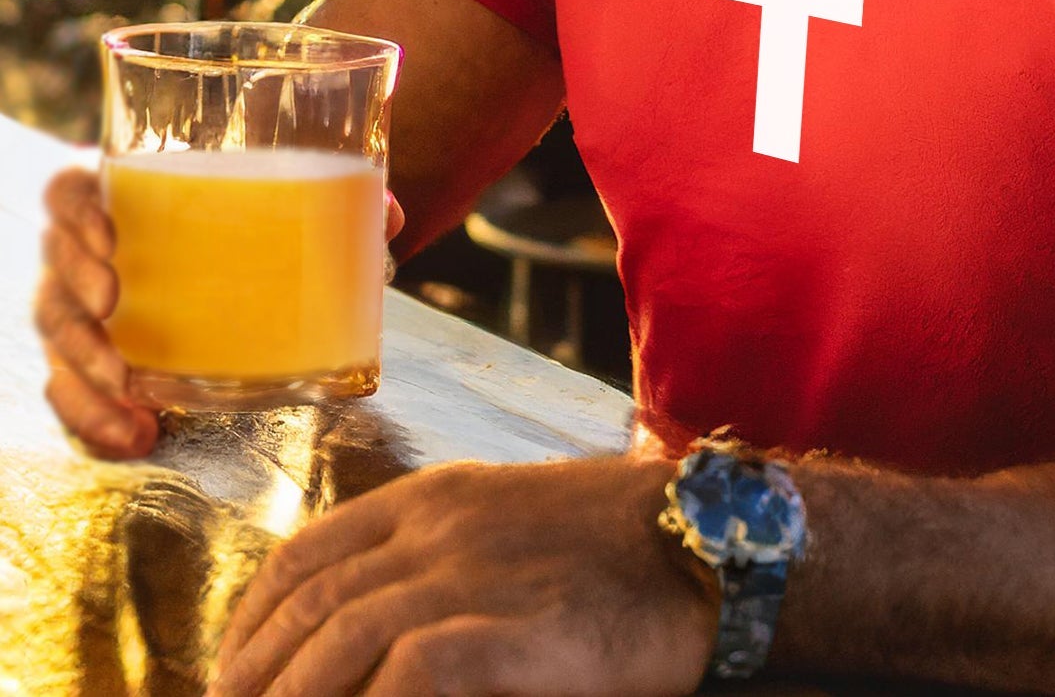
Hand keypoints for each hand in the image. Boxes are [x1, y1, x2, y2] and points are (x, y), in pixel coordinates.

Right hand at [34, 168, 406, 460]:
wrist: (234, 267)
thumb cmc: (249, 223)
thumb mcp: (288, 206)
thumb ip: (337, 202)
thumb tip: (386, 215)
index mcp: (124, 198)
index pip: (68, 192)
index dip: (75, 213)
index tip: (110, 238)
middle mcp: (90, 254)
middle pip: (54, 268)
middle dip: (75, 296)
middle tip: (116, 315)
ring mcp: (85, 311)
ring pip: (57, 335)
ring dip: (82, 368)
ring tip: (129, 392)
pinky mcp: (94, 363)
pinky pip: (72, 394)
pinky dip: (96, 418)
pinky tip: (137, 435)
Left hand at [209, 456, 716, 696]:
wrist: (705, 543)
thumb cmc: (618, 542)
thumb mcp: (516, 518)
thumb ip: (447, 551)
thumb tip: (384, 617)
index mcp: (437, 497)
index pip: (310, 549)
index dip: (254, 612)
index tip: (231, 663)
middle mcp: (437, 531)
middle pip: (310, 604)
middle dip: (256, 671)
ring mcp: (467, 578)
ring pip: (338, 642)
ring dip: (293, 694)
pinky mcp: (502, 633)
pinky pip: (405, 677)